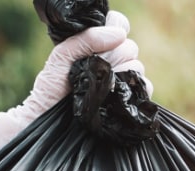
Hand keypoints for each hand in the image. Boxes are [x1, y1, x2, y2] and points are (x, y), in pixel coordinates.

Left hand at [0, 11, 149, 158]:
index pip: (119, 26)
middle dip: (115, 56)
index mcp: (97, 46)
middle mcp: (112, 61)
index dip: (118, 28)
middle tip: (96, 69)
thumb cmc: (50, 89)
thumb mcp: (62, 57)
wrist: (48, 121)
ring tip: (103, 86)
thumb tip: (119, 35)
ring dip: (122, 74)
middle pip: (130, 46)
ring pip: (138, 66)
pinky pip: (145, 88)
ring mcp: (122, 81)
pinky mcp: (128, 101)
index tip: (108, 40)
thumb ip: (85, 39)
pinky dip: (135, 89)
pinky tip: (118, 95)